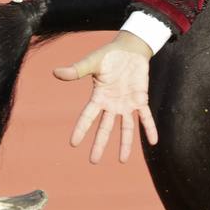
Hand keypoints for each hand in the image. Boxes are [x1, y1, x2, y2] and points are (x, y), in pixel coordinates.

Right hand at [53, 31, 159, 163]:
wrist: (130, 48)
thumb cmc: (109, 55)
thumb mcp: (92, 62)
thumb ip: (76, 70)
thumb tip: (55, 72)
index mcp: (99, 97)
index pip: (88, 116)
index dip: (81, 129)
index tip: (73, 144)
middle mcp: (112, 104)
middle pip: (105, 128)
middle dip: (99, 144)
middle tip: (93, 161)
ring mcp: (127, 104)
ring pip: (126, 128)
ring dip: (125, 144)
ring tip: (122, 160)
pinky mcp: (141, 99)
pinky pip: (146, 117)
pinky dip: (150, 129)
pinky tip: (153, 142)